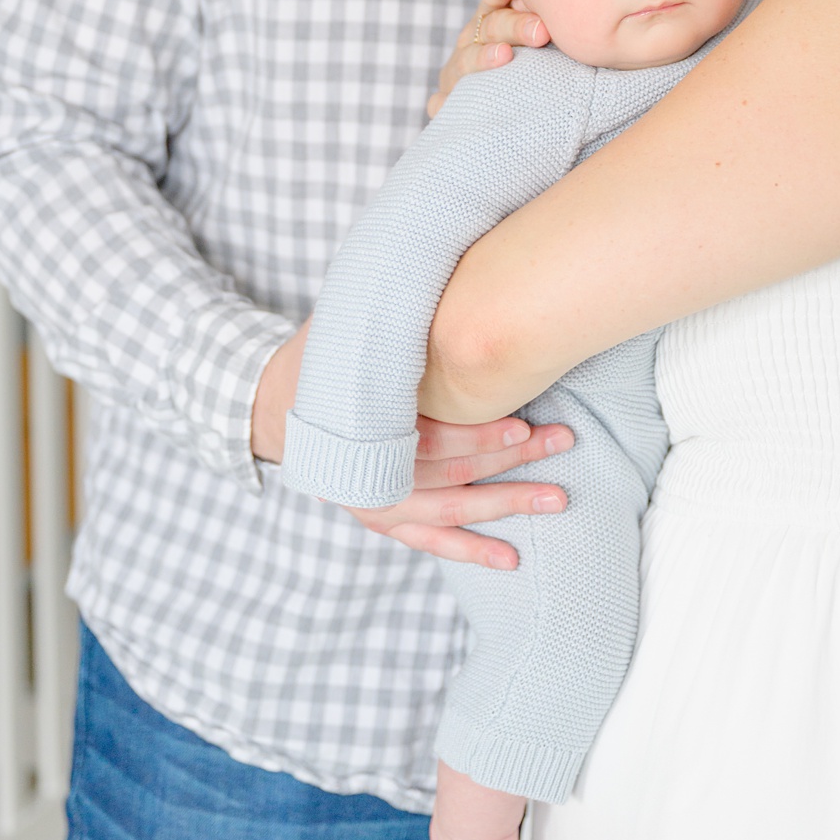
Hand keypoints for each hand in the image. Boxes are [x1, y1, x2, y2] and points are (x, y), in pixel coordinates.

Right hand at [249, 320, 572, 568]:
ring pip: (448, 508)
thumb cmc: (330, 360)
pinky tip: (510, 559)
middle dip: (509, 458)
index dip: (476, 430)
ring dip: (504, 503)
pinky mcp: (385, 516)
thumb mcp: (351, 331)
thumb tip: (447, 281)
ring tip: (556, 498)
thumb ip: (393, 323)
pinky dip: (469, 548)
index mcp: (361, 419)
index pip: (425, 433)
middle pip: (447, 469)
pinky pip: (430, 540)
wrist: (278, 405)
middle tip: (561, 441)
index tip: (522, 421)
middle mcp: (368, 466)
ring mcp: (376, 499)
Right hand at [426, 0, 549, 118]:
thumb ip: (545, 7)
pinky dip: (444, 102)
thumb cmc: (546, 60)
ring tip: (504, 55)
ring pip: (465, 62)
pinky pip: (442, 103)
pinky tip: (447, 100)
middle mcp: (473, 41)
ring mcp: (458, 72)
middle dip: (513, 26)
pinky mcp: (448, 103)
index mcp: (495, 17)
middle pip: (488, 27)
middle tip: (540, 30)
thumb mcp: (545, 31)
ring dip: (483, 58)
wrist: (527, 106)